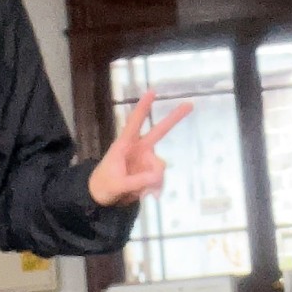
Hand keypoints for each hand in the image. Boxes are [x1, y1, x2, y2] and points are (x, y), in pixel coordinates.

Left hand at [88, 91, 191, 206]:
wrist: (101, 200)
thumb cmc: (103, 186)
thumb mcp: (117, 185)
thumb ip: (137, 181)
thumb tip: (158, 175)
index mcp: (125, 145)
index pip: (134, 123)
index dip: (143, 107)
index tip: (152, 91)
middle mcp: (139, 149)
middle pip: (159, 131)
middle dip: (174, 118)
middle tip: (190, 105)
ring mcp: (145, 160)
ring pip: (160, 166)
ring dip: (155, 181)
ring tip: (142, 192)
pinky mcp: (149, 172)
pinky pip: (159, 178)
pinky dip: (156, 187)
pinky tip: (148, 194)